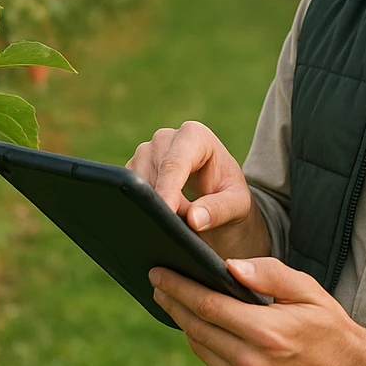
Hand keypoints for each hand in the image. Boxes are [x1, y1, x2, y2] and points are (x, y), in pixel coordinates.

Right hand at [126, 120, 270, 258]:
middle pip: (152, 173)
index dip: (168, 190)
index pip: (175, 164)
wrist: (218, 198)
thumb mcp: (237, 204)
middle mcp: (166, 138)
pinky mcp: (133, 168)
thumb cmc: (230, 196)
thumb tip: (194, 219)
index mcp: (194, 135)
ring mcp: (146, 152)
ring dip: (151, 206)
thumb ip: (219, 210)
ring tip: (174, 224)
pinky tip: (157, 219)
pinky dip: (140, 207)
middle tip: (175, 230)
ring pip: (136, 183)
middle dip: (161, 202)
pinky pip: (128, 190)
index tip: (166, 213)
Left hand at [149, 256, 365, 365]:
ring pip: (200, 347)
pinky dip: (201, 342)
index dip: (179, 287)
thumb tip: (228, 266)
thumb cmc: (328, 324)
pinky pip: (212, 364)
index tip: (159, 272)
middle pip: (196, 327)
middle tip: (156, 280)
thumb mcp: (306, 289)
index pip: (208, 305)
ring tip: (170, 298)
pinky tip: (197, 324)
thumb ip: (268, 273)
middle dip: (172, 301)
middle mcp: (253, 364)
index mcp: (267, 333)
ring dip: (182, 322)